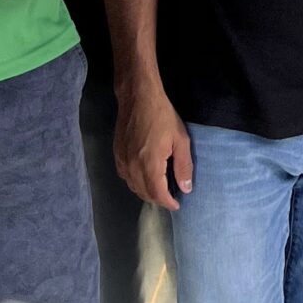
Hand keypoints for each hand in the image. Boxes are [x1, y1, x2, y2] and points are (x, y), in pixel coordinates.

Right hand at [114, 85, 193, 209]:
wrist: (138, 98)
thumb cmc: (162, 116)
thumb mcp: (180, 140)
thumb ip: (183, 166)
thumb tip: (186, 188)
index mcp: (150, 164)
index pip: (157, 194)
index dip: (168, 203)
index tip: (177, 205)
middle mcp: (132, 167)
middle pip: (143, 193)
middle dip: (158, 199)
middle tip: (170, 197)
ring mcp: (122, 161)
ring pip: (133, 186)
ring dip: (146, 192)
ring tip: (159, 189)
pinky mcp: (116, 154)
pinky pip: (125, 177)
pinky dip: (135, 182)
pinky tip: (144, 177)